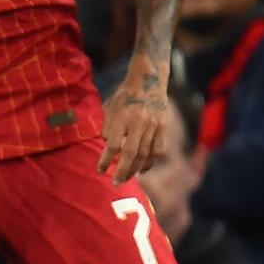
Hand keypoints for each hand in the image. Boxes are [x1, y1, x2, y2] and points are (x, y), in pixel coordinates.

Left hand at [98, 58, 168, 183]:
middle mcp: (139, 122)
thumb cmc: (124, 96)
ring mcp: (154, 126)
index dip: (106, 159)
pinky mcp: (163, 127)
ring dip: (135, 169)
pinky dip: (150, 162)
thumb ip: (107, 128)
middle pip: (131, 153)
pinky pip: (157, 150)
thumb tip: (106, 148)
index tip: (100, 170)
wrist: (148, 81)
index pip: (114, 144)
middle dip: (122, 170)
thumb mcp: (110, 108)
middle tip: (115, 183)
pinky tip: (142, 171)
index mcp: (123, 117)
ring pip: (145, 154)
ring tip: (126, 178)